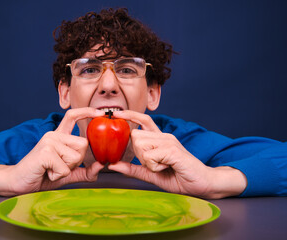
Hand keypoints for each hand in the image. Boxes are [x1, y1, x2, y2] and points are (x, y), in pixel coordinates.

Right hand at [0, 107, 104, 195]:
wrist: (18, 182)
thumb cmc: (42, 176)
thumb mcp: (67, 174)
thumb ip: (85, 171)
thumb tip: (102, 165)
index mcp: (59, 137)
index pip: (72, 116)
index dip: (86, 112)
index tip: (99, 112)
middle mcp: (54, 135)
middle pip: (84, 144)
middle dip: (77, 161)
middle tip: (58, 166)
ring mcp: (49, 141)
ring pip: (76, 157)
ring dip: (67, 169)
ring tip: (51, 169)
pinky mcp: (45, 151)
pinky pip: (65, 168)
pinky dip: (58, 175)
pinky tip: (46, 172)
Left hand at [109, 110, 246, 198]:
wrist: (203, 184)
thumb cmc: (178, 177)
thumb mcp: (151, 173)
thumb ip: (133, 168)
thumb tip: (112, 164)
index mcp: (160, 139)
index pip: (143, 120)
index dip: (130, 115)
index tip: (116, 114)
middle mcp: (164, 136)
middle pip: (136, 136)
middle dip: (138, 154)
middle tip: (154, 164)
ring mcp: (169, 141)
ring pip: (141, 145)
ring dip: (147, 162)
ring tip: (162, 166)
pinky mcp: (172, 150)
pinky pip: (150, 157)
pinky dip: (154, 167)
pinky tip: (167, 168)